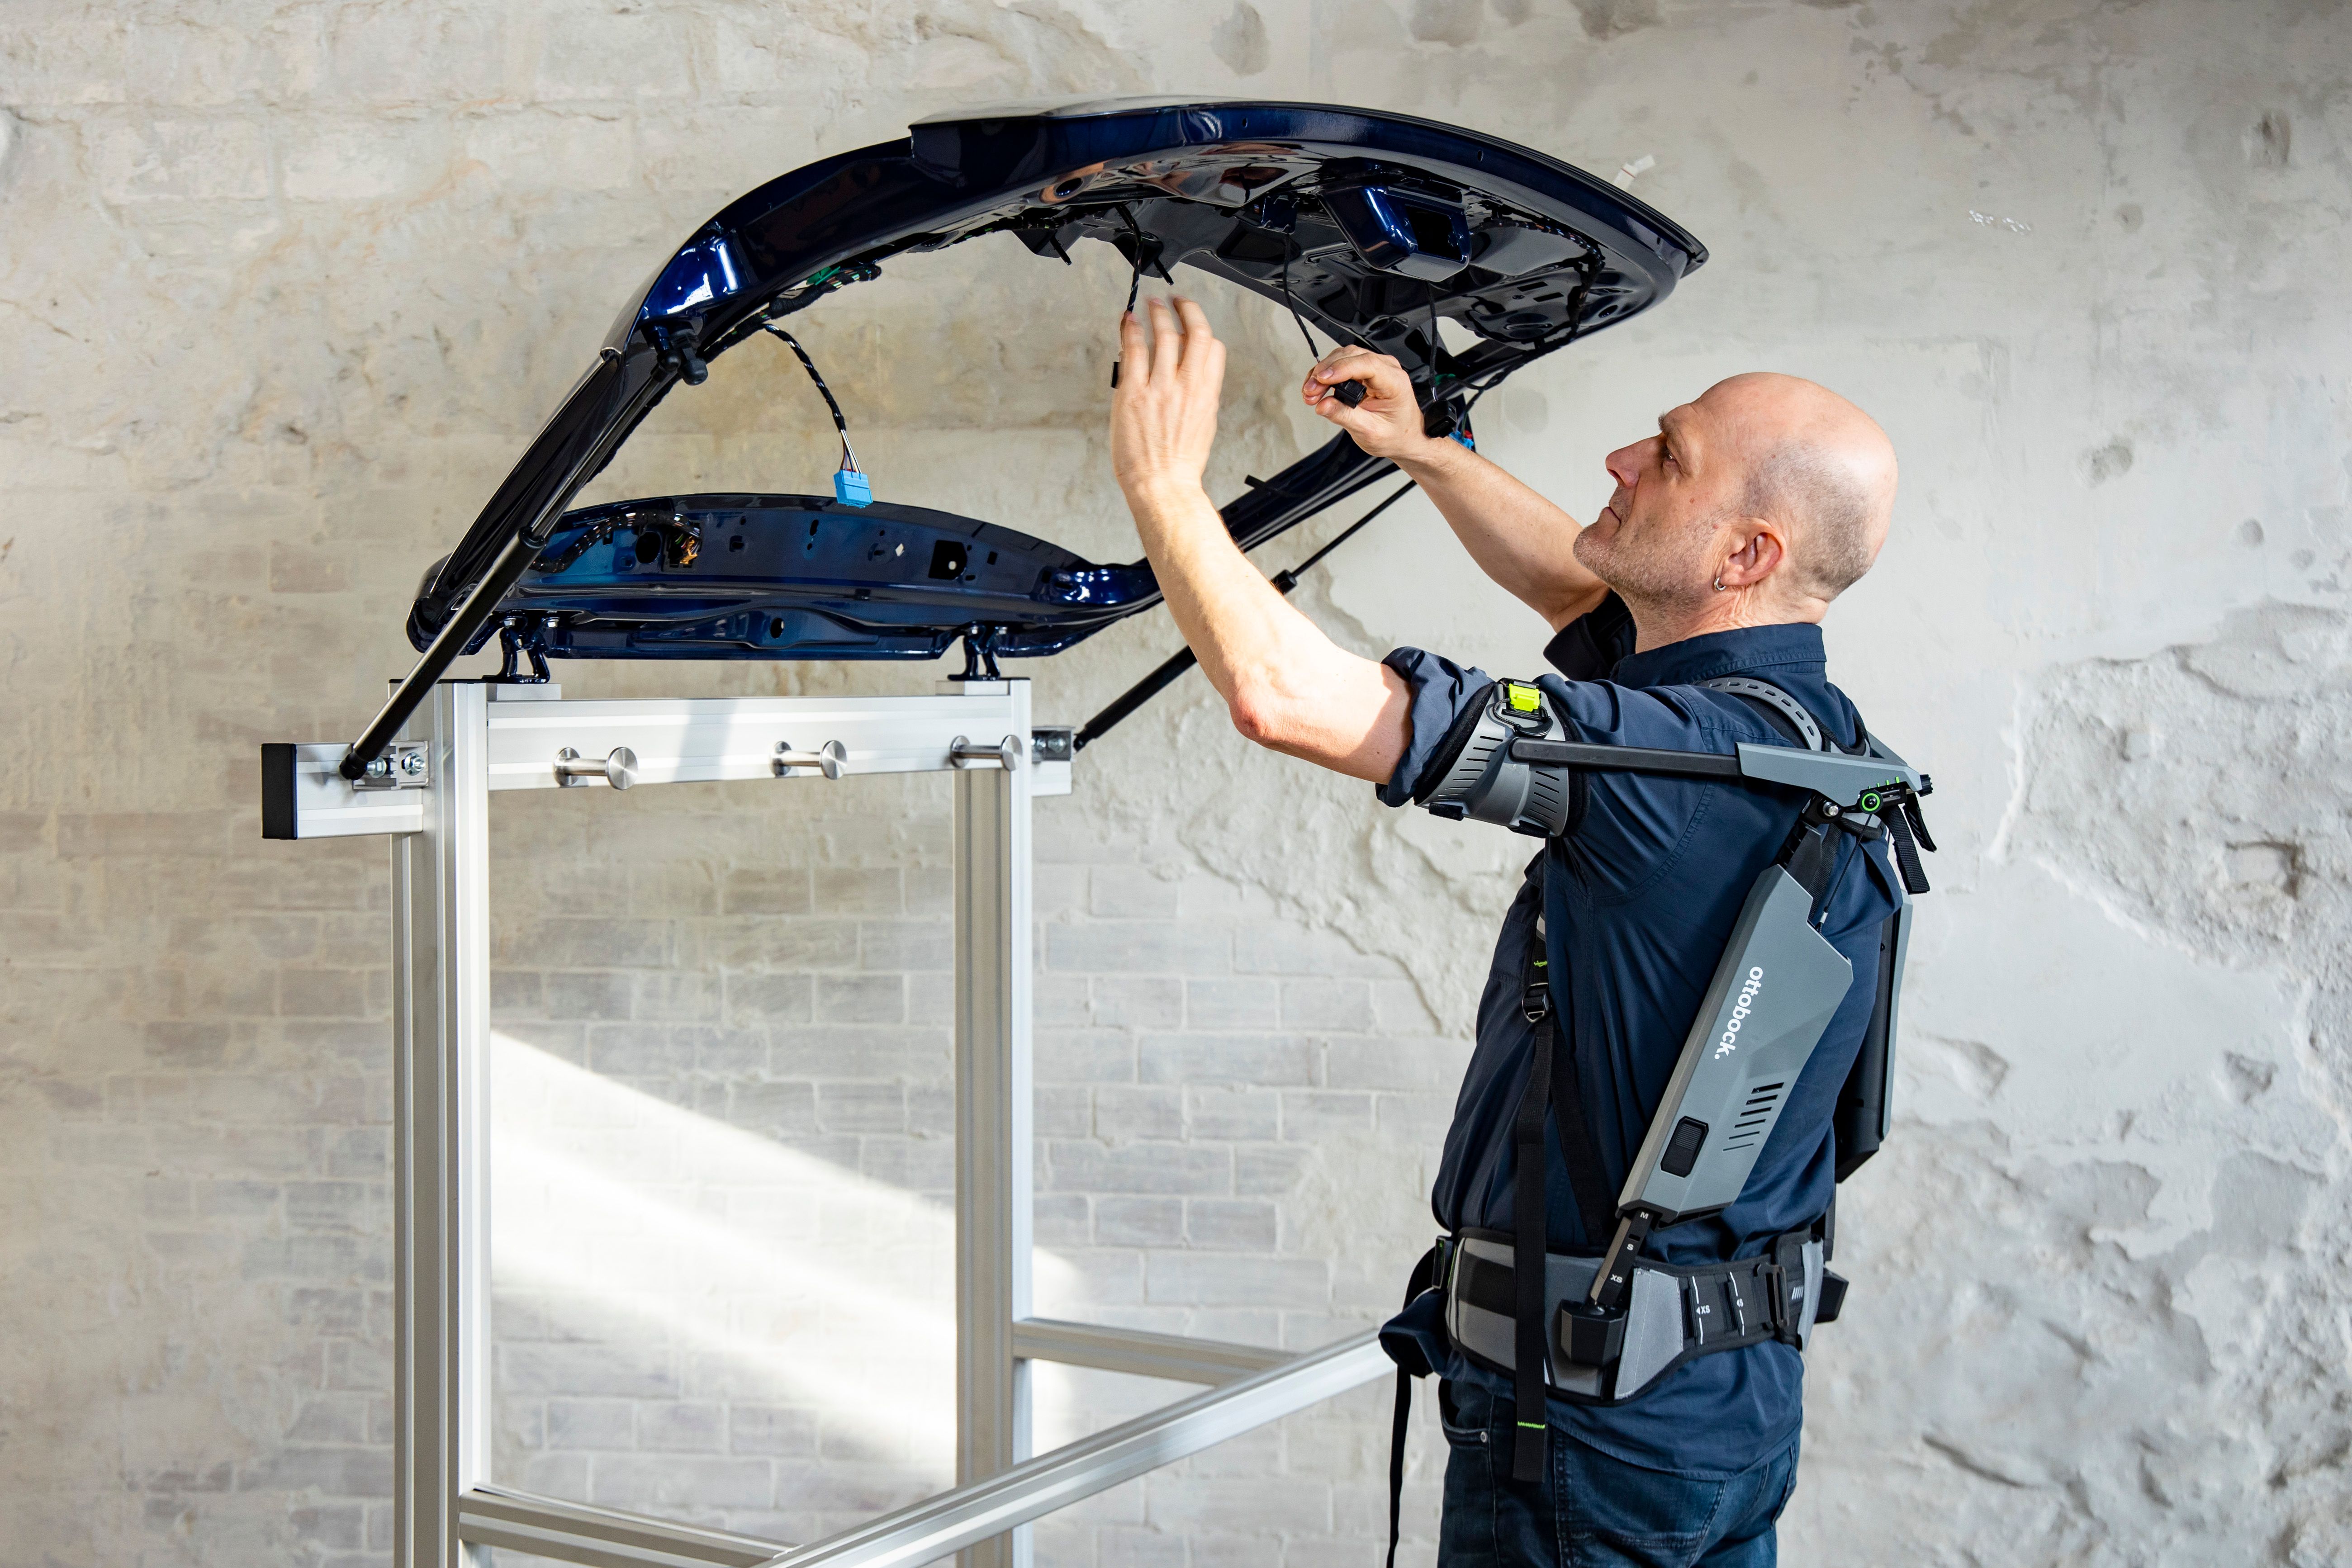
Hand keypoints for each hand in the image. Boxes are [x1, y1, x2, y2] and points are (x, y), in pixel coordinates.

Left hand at [1111, 296, 1226, 499]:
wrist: (1161, 486)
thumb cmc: (1178, 464)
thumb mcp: (1202, 425)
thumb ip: (1199, 397)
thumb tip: (1192, 377)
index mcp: (1207, 394)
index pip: (1213, 348)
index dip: (1202, 328)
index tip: (1192, 321)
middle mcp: (1187, 387)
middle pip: (1195, 333)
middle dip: (1185, 308)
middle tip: (1174, 299)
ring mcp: (1160, 388)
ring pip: (1163, 336)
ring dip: (1156, 313)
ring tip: (1150, 304)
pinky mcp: (1134, 393)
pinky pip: (1134, 351)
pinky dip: (1131, 331)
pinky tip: (1128, 321)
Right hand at [1302, 346, 1430, 461]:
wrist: (1403, 438)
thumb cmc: (1395, 435)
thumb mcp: (1369, 432)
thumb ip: (1345, 416)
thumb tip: (1322, 405)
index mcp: (1395, 382)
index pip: (1367, 364)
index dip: (1341, 368)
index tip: (1321, 379)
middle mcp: (1387, 369)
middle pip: (1350, 356)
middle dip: (1325, 372)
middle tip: (1310, 392)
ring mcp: (1376, 367)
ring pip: (1343, 356)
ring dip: (1322, 372)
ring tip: (1310, 393)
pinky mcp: (1364, 371)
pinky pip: (1342, 363)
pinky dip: (1326, 374)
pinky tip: (1317, 388)